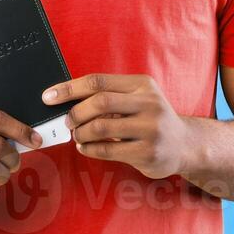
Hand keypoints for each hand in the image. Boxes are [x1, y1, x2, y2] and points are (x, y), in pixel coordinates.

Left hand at [41, 73, 195, 179]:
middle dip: (75, 113)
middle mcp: (149, 103)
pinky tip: (85, 148)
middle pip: (99, 102)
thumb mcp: (138, 98)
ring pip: (101, 128)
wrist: (185, 144)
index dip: (69, 89)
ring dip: (81, 133)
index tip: (48, 97)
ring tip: (77, 136)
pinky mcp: (148, 152)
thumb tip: (66, 100)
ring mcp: (150, 129)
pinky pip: (108, 150)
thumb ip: (111, 95)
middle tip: (66, 122)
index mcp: (142, 84)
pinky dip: (90, 149)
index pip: (98, 81)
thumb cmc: (151, 119)